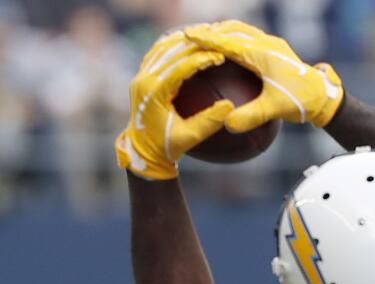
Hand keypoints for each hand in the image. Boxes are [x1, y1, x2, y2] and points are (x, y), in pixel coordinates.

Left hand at [114, 31, 232, 179]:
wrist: (141, 151)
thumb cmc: (167, 147)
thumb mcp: (190, 138)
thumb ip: (209, 122)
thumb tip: (230, 107)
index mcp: (154, 92)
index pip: (179, 67)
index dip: (201, 59)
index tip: (220, 56)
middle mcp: (143, 80)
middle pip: (170, 52)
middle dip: (194, 45)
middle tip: (215, 42)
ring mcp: (140, 77)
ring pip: (162, 50)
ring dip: (182, 42)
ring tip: (203, 38)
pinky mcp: (141, 78)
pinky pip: (157, 56)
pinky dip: (172, 49)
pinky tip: (187, 46)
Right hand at [183, 20, 342, 130]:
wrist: (325, 97)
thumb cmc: (301, 102)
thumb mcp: (274, 110)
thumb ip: (250, 116)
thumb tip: (227, 125)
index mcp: (262, 53)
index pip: (227, 41)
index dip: (206, 38)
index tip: (186, 35)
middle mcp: (266, 44)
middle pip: (232, 30)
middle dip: (211, 31)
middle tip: (190, 35)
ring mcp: (272, 45)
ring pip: (241, 31)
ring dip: (223, 32)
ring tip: (206, 39)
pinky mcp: (277, 50)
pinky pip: (250, 39)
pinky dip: (236, 40)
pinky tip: (228, 53)